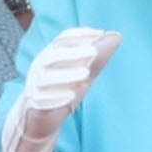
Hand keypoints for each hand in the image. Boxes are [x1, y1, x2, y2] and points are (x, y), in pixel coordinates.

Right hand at [4, 27, 121, 151]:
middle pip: (53, 55)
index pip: (63, 39)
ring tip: (85, 74)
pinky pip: (42, 100)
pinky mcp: (34, 104)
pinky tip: (71, 97)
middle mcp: (40, 66)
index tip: (100, 33)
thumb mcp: (83, 72)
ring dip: (66, 74)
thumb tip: (117, 36)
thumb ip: (98, 57)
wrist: (40, 118)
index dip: (80, 35)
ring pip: (46, 77)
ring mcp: (35, 85)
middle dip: (73, 52)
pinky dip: (56, 98)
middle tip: (94, 52)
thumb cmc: (63, 89)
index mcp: (51, 54)